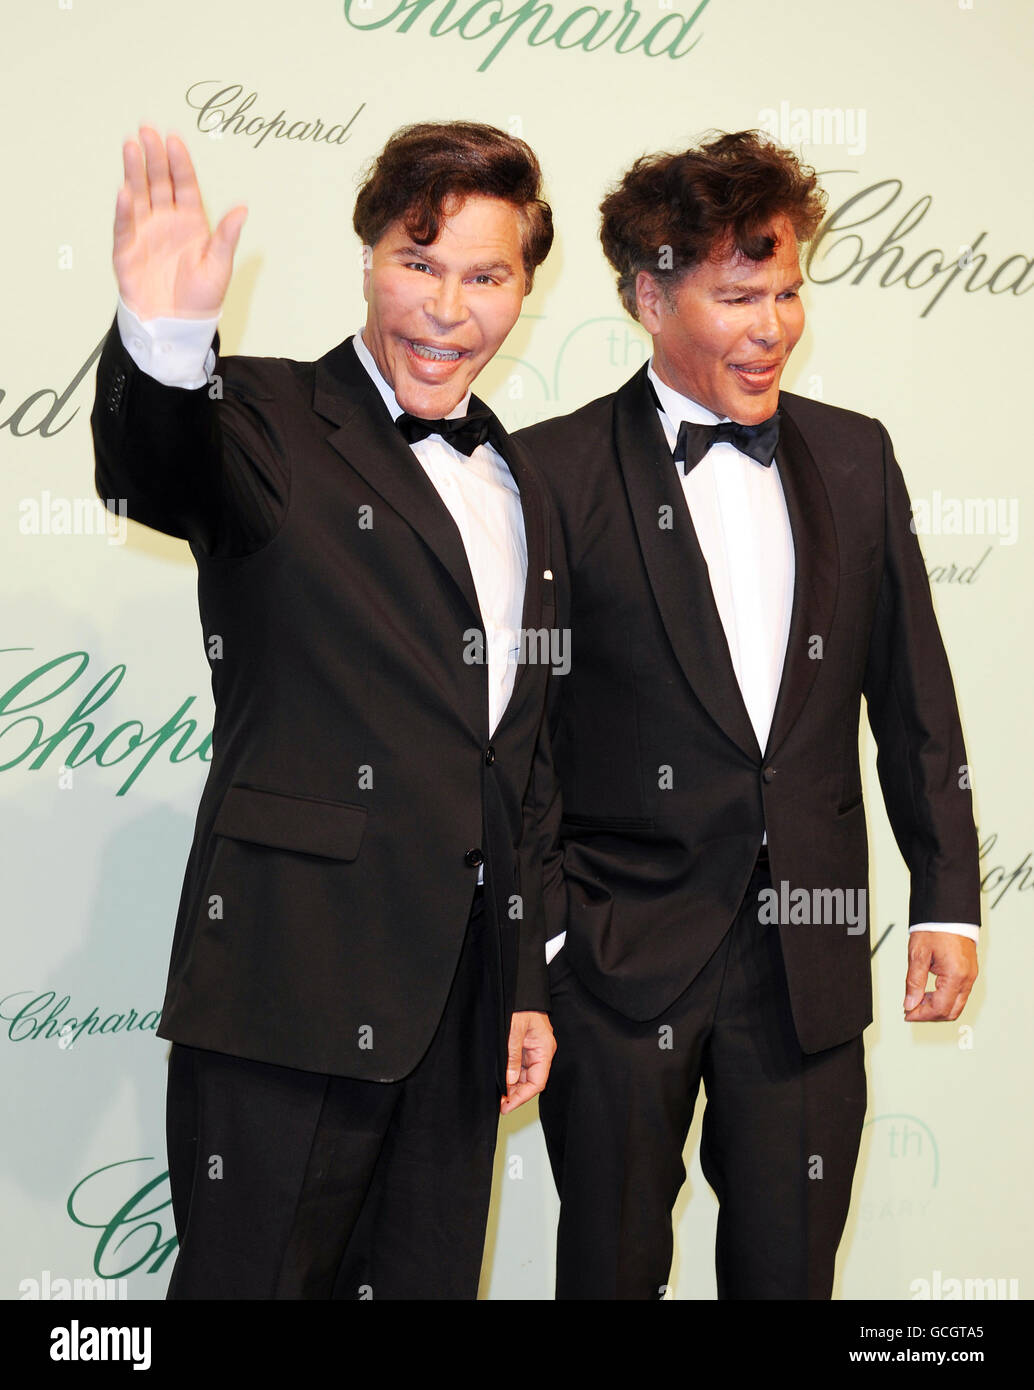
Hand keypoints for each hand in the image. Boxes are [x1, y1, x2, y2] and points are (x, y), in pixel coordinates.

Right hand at [113, 126, 247, 320]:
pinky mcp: (127, 250)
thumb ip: (226, 237)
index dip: (179, 163)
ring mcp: (146, 233)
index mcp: (191, 223)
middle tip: (148, 131)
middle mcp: (167, 222)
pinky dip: (124, 209)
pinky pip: (124, 225)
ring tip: (131, 146)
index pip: (185, 185)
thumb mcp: (219, 267)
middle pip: (159, 182)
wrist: (176, 326)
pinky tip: (125, 190)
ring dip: (134, 171)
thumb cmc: (200, 300)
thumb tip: (242, 210)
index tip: (175, 140)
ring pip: (139, 195)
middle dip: (153, 156)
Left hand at [500, 1011, 555, 1113]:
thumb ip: (512, 1055)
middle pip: (531, 1081)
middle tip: (499, 1103)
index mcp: (545, 1049)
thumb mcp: (514, 1029)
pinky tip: (501, 1081)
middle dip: (516, 1094)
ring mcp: (533, 1049)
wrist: (521, 989)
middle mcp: (541, 1052)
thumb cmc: (521, 1004)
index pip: (537, 1082)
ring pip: (525, 1075)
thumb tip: (510, 1080)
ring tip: (498, 1095)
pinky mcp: (525, 1046)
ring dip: (512, 1086)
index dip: (522, 1097)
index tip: (507, 1106)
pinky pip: (520, 1066)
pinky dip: (510, 1075)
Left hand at [903, 932, 977, 1021]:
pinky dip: (944, 999)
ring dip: (937, 1008)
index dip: (921, 1015)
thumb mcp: (918, 954)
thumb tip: (910, 1003)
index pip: (939, 1008)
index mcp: (955, 975)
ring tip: (917, 1000)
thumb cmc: (935, 927)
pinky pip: (959, 994)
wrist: (949, 912)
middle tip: (911, 1010)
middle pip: (951, 1012)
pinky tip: (929, 993)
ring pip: (956, 1005)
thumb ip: (914, 982)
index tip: (907, 1014)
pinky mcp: (969, 972)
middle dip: (929, 1015)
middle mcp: (967, 978)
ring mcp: (971, 976)